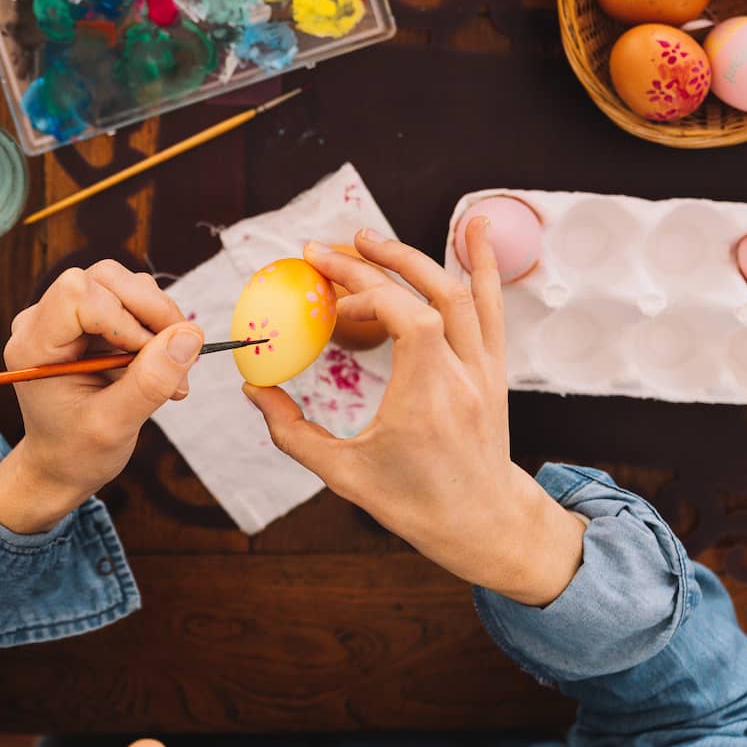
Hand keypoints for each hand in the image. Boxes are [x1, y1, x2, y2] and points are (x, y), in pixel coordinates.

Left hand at [0, 261, 202, 534]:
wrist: (62, 464)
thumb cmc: (77, 452)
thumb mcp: (114, 427)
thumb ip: (150, 383)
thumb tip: (190, 335)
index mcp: (34, 345)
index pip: (76, 294)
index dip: (121, 317)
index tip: (146, 357)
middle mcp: (44, 321)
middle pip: (104, 278)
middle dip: (150, 311)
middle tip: (178, 356)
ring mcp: (67, 317)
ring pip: (124, 284)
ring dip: (159, 322)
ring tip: (171, 374)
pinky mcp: (90, 320)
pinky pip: (133, 302)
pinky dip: (157, 329)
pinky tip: (162, 370)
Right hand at [243, 226, 585, 606]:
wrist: (481, 521)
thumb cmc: (414, 503)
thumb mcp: (343, 474)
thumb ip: (292, 432)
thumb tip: (255, 391)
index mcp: (426, 402)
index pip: (407, 319)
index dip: (364, 290)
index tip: (323, 281)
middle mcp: (461, 378)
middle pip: (427, 296)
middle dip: (374, 264)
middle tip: (328, 251)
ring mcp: (482, 370)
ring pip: (460, 293)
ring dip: (413, 257)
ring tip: (369, 239)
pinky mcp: (492, 367)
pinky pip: (492, 305)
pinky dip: (484, 262)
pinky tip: (474, 225)